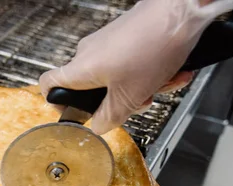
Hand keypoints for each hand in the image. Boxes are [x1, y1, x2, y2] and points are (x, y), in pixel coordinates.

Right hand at [39, 0, 232, 134]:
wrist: (183, 9)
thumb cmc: (153, 46)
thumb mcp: (130, 96)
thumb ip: (109, 118)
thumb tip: (99, 127)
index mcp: (81, 69)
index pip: (49, 85)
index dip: (56, 103)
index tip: (73, 113)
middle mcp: (89, 53)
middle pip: (92, 88)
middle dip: (119, 100)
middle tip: (139, 102)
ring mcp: (107, 42)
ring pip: (117, 76)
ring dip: (142, 87)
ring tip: (164, 84)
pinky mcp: (127, 36)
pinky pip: (132, 62)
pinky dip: (151, 71)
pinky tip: (173, 73)